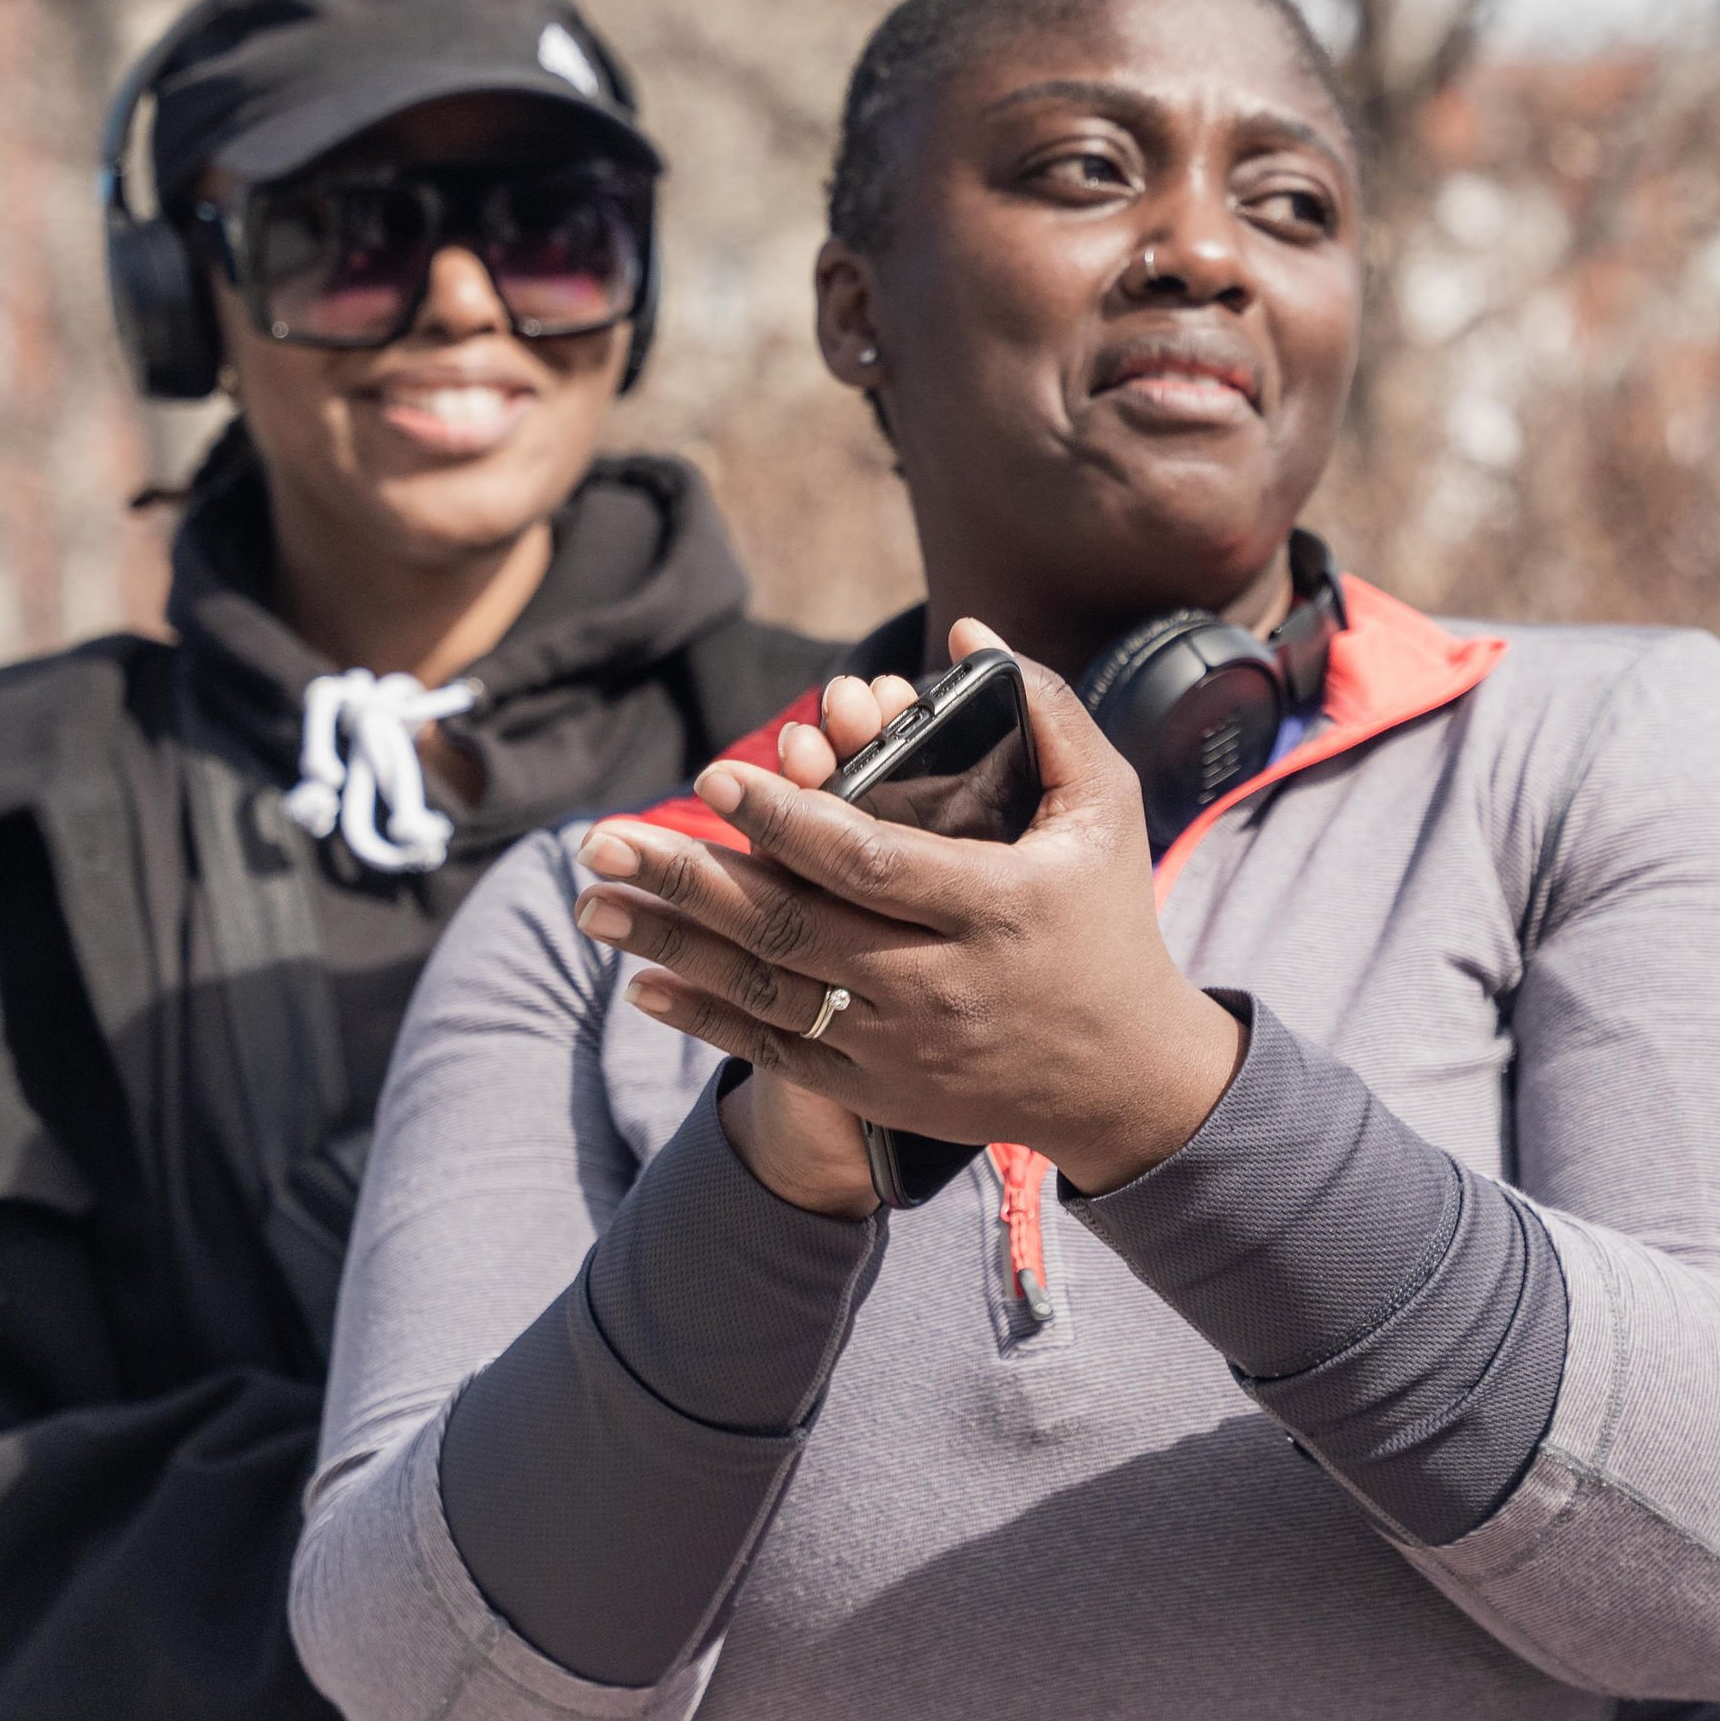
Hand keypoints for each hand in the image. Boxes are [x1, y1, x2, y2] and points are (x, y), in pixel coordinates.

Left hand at [572, 622, 1245, 1207]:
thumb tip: (968, 630)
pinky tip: (645, 982)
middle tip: (603, 841)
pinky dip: (705, 1021)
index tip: (713, 775)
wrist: (1127, 1078)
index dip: (788, 819)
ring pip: (770, 992)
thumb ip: (1047, 713)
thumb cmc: (1110, 921)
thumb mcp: (1105, 808)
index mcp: (998, 906)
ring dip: (673, 946)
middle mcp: (943, 984)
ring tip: (592, 906)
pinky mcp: (882, 1090)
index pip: (872, 860)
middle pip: (796, 928)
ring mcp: (906, 1047)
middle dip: (689, 882)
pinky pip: (778, 1054)